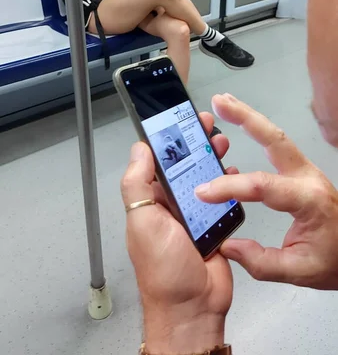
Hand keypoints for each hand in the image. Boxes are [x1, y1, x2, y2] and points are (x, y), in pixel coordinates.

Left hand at [120, 112, 235, 353]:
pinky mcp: (216, 226)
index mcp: (151, 202)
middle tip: (208, 125)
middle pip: (184, 166)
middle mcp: (171, 205)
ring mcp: (195, 215)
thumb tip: (139, 149)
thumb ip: (137, 185)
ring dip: (213, 159)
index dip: (168, 139)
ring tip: (222, 142)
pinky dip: (229, 183)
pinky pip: (223, 198)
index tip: (179, 120)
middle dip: (195, 144)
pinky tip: (234, 171)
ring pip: (205, 178)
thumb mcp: (142, 221)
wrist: (192, 308)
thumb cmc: (163, 268)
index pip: (157, 162)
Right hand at [195, 94, 337, 289]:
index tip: (204, 191)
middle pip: (275, 139)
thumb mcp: (300, 270)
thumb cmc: (335, 259)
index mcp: (308, 199)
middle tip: (219, 103)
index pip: (263, 186)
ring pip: (276, 136)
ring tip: (224, 103)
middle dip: (245, 117)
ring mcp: (306, 169)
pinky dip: (257, 130)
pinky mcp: (301, 170)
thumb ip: (261, 261)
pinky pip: (277, 145)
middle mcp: (308, 177)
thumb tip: (227, 245)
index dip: (230, 187)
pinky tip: (241, 124)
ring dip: (250, 117)